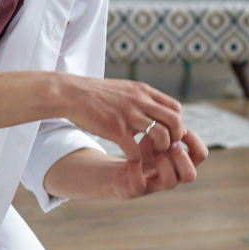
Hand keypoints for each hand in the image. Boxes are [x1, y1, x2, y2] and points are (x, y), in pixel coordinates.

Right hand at [57, 75, 183, 159]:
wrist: (71, 94)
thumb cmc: (97, 94)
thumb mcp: (124, 88)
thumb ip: (141, 97)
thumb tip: (154, 107)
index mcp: (143, 92)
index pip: (175, 108)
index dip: (177, 122)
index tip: (169, 132)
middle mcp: (140, 102)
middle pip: (175, 121)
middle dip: (176, 136)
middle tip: (168, 146)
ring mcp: (129, 116)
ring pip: (161, 135)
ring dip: (162, 147)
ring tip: (154, 152)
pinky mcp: (116, 130)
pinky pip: (136, 149)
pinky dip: (138, 159)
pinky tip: (134, 161)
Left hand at [109, 129, 206, 199]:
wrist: (122, 171)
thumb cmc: (144, 152)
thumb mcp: (156, 137)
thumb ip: (166, 129)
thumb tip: (174, 116)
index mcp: (182, 163)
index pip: (201, 155)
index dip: (193, 140)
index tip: (179, 128)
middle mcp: (174, 176)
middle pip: (190, 175)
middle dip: (181, 156)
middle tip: (169, 143)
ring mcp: (156, 186)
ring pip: (171, 182)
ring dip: (163, 163)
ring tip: (154, 150)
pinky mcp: (137, 190)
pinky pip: (140, 184)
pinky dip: (136, 169)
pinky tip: (133, 157)